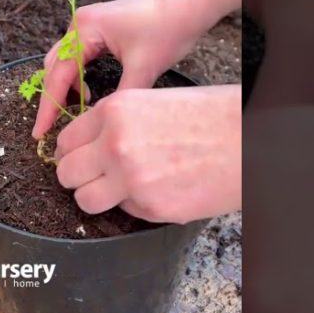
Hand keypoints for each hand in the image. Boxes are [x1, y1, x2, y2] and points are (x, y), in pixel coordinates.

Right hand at [32, 0, 240, 137]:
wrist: (189, 3)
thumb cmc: (169, 29)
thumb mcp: (143, 69)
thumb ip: (118, 99)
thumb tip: (100, 126)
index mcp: (84, 28)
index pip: (58, 75)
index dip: (49, 107)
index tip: (40, 133)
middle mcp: (79, 24)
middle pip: (54, 67)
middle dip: (53, 98)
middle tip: (52, 129)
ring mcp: (88, 25)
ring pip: (64, 62)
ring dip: (66, 87)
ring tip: (77, 111)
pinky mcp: (99, 29)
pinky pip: (78, 57)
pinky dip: (77, 77)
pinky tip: (90, 94)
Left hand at [52, 84, 240, 223]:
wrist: (248, 140)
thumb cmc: (209, 116)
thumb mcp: (151, 102)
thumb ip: (117, 121)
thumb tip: (90, 143)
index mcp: (114, 112)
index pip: (65, 140)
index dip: (71, 151)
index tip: (77, 157)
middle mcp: (115, 145)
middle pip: (66, 172)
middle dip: (77, 176)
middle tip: (94, 175)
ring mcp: (131, 180)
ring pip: (85, 199)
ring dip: (97, 196)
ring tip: (119, 188)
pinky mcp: (151, 208)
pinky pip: (124, 210)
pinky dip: (135, 204)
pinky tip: (158, 189)